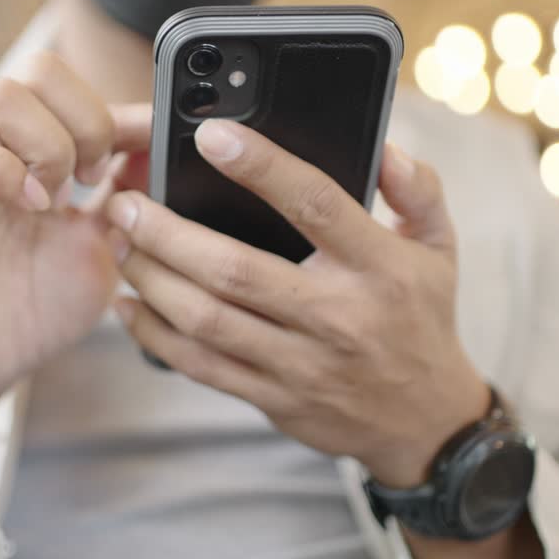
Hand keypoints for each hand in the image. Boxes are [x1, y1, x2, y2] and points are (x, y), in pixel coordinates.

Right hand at [0, 51, 150, 417]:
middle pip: (40, 70)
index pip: (80, 90)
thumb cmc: (39, 308)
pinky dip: (1, 172)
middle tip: (96, 179)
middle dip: (86, 119)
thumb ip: (132, 200)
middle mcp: (2, 148)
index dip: (123, 112)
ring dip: (47, 143)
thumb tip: (162, 152)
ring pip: (1, 95)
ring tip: (59, 198)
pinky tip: (30, 210)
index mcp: (42, 153)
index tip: (152, 148)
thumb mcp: (106, 248)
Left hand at [107, 119, 488, 486]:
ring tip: (120, 244)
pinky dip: (155, 335)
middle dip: (168, 233)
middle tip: (126, 202)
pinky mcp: (274, 399)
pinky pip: (201, 366)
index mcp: (377, 266)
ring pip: (207, 320)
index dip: (261, 166)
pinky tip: (128, 305)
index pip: (315, 204)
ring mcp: (301, 364)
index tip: (211, 136)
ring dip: (152, 279)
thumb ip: (416, 189)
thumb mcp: (438, 247)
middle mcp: (337, 316)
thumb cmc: (421, 318)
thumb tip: (385, 148)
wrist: (425, 422)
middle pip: (235, 269)